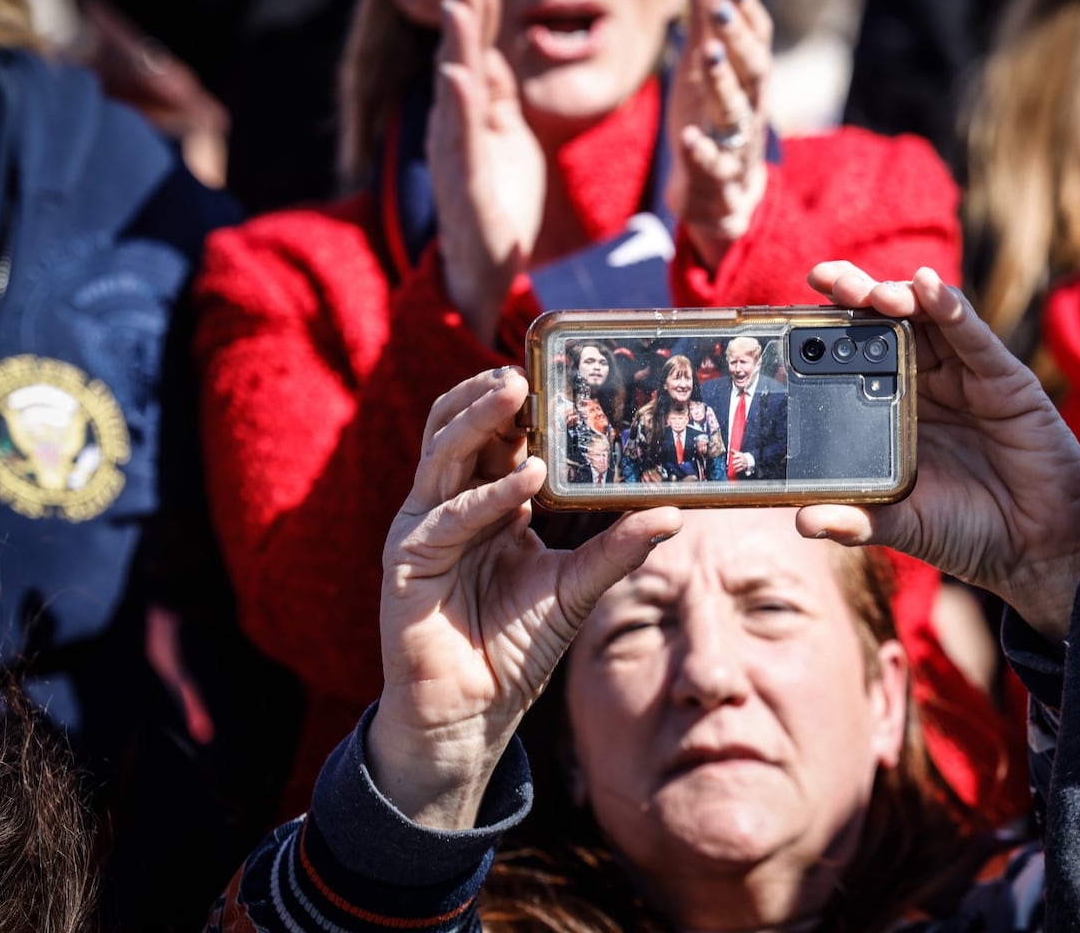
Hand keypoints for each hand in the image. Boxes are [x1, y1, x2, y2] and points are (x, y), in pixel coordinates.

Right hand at [368, 368, 680, 829]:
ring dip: (477, 419)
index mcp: (488, 502)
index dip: (523, 405)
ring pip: (442, 451)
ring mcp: (424, 527)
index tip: (561, 376)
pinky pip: (447, 515)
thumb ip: (618, 548)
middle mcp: (451, 504)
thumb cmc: (516, 646)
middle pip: (460, 428)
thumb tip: (673, 512)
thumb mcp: (577, 588)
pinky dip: (488, 494)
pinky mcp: (406, 559)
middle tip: (527, 370)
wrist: (472, 711)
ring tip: (517, 393)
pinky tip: (526, 480)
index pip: (497, 435)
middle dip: (490, 395)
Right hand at [428, 0, 544, 343]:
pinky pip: (461, 141)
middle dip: (461, 20)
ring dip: (456, 50)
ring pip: (454, 95)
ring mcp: (456, 157)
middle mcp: (453, 130)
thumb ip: (495, 98)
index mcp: (468, 117)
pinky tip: (458, 77)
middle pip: (457, 64)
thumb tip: (489, 54)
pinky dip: (458, 108)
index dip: (476, 18)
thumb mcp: (505, 138)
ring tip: (458, 10)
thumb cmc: (497, 202)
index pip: (471, 57)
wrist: (485, 270)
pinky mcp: (466, 186)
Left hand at [665, 0, 772, 269]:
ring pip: (735, 114)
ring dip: (724, 83)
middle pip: (753, 72)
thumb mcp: (708, 70)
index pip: (757, 43)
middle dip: (739, 39)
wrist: (720, 199)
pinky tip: (689, 136)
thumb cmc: (714, 124)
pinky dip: (702, 152)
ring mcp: (737, 147)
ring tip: (707, 54)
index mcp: (750, 84)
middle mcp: (751, 111)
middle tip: (722, 8)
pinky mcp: (717, 181)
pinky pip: (712, 166)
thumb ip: (710, 20)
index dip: (749, 14)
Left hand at [729, 449, 753, 474]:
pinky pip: (741, 469)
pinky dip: (738, 470)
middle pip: (739, 460)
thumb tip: (731, 449)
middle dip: (735, 462)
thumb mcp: (738, 453)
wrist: (747, 460)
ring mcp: (743, 463)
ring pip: (739, 465)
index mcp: (740, 455)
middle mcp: (742, 459)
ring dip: (736, 466)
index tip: (733, 457)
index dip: (735, 456)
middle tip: (733, 463)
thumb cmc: (741, 456)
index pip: (738, 455)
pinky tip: (735, 470)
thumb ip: (734, 451)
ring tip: (733, 467)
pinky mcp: (744, 467)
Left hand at [797, 263, 1079, 641]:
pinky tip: (930, 289)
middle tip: (827, 279)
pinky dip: (952, 310)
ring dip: (900, 296)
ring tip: (874, 291)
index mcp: (894, 409)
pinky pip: (975, 338)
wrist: (1037, 551)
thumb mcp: (904, 525)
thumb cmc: (967, 533)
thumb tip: (804, 522)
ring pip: (929, 320)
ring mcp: (967, 378)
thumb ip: (858, 521)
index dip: (828, 329)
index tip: (791, 313)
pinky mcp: (1006, 381)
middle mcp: (927, 384)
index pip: (855, 355)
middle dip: (856, 297)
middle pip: (887, 324)